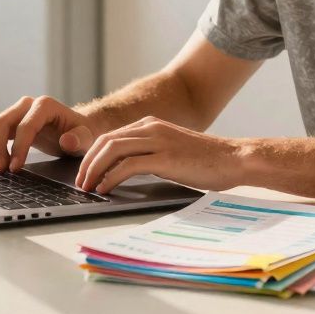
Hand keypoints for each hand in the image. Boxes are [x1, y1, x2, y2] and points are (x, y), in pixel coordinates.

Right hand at [0, 95, 97, 172]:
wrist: (77, 129)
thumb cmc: (82, 133)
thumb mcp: (86, 138)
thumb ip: (79, 139)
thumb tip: (66, 141)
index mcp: (46, 105)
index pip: (26, 125)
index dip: (18, 147)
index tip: (15, 167)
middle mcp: (28, 104)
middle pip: (2, 122)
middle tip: (1, 170)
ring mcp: (17, 111)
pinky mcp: (11, 121)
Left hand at [75, 116, 246, 193]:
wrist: (234, 158)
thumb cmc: (206, 160)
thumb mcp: (172, 150)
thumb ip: (150, 154)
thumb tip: (124, 171)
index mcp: (151, 124)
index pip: (110, 136)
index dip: (91, 155)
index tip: (84, 173)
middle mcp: (151, 128)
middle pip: (105, 141)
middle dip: (87, 163)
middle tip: (80, 183)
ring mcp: (158, 141)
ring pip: (112, 150)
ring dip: (94, 170)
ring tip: (87, 187)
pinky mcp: (165, 157)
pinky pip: (127, 165)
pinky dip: (111, 177)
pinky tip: (105, 188)